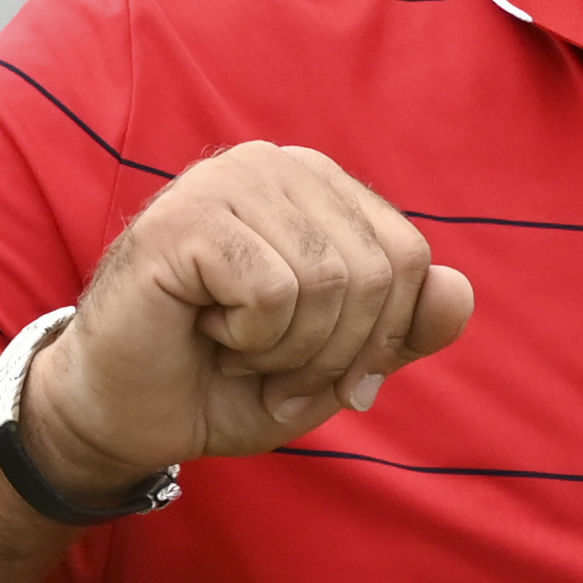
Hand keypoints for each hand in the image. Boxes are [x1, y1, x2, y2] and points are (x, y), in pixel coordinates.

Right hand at [21, 144, 475, 496]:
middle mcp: (277, 167)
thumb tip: (459, 293)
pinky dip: (252, 339)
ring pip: (330, 282)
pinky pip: (276, 292)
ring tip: (234, 345)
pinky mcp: (187, 218)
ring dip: (287, 350)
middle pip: (378, 272)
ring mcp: (227, 181)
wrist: (123, 416)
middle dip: (333, 351)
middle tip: (266, 363)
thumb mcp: (334, 367)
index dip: (374, 339)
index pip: (409, 260)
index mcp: (318, 189)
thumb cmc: (221, 382)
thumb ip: (400, 330)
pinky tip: (204, 328)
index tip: (310, 363)